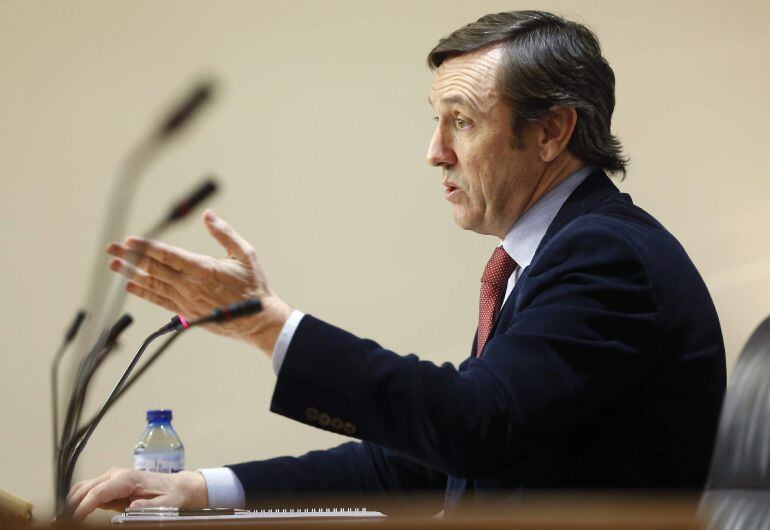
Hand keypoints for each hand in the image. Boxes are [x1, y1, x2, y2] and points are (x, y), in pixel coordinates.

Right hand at [67, 467, 206, 520]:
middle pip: (85, 489)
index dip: (83, 507)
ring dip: (71, 502)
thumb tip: (131, 506)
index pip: (98, 492)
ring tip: (62, 518)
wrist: (176, 486)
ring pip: (83, 488)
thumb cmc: (170, 496)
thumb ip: (147, 506)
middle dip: (71, 505)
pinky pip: (89, 491)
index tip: (73, 520)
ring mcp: (112, 477)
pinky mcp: (110, 483)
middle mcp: (116, 474)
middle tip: (59, 521)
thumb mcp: (164, 505)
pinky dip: (78, 501)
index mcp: (127, 479)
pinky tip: (72, 513)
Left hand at [107, 210, 291, 353]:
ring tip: (114, 264)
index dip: (146, 247)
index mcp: (203, 269)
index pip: (167, 255)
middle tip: (111, 248)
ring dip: (131, 273)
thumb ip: (224, 233)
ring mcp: (186, 300)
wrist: (257, 320)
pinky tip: (130, 286)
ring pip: (153, 284)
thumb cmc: (253, 286)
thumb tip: (208, 215)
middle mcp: (190, 285)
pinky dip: (143, 292)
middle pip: (154, 268)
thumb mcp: (244, 254)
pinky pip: (159, 300)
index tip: (129, 240)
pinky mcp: (186, 312)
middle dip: (130, 257)